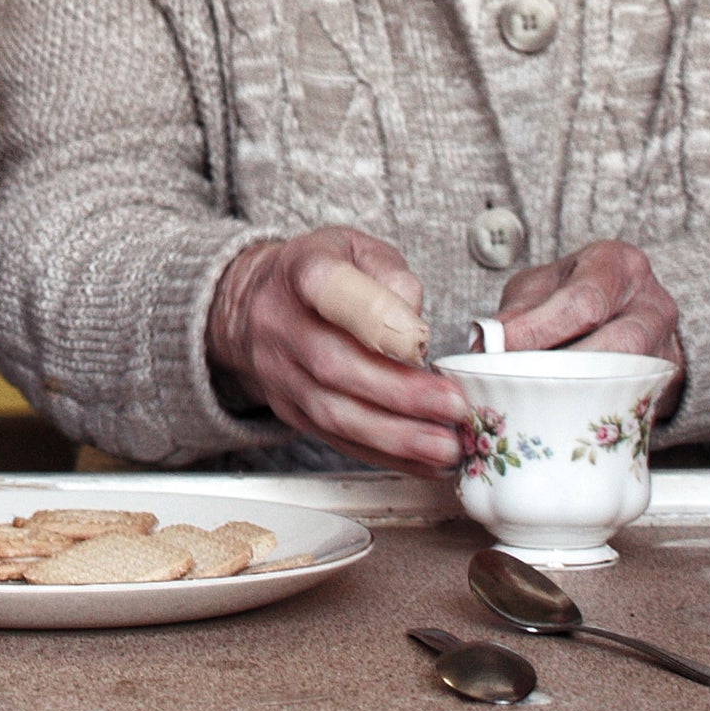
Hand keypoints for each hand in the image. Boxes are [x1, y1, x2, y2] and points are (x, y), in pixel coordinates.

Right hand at [203, 227, 471, 474]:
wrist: (257, 303)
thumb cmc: (324, 272)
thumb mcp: (358, 249)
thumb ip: (391, 275)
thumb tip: (413, 323)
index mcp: (302, 270)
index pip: (330, 289)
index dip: (373, 316)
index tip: (418, 342)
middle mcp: (280, 323)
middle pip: (334, 364)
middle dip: (400, 393)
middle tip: (452, 406)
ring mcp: (280, 372)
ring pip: (334, 412)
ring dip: (394, 435)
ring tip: (444, 446)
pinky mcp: (288, 409)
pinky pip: (336, 439)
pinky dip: (383, 455)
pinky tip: (422, 461)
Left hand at [493, 237, 687, 414]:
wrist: (618, 311)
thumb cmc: (571, 293)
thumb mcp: (540, 288)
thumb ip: (518, 311)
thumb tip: (487, 344)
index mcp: (619, 264)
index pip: (582, 301)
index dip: (539, 330)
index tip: (501, 350)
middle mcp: (653, 302)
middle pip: (617, 344)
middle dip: (562, 368)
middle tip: (518, 382)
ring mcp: (666, 345)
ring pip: (629, 378)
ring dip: (580, 392)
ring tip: (537, 400)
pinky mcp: (666, 383)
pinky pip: (632, 400)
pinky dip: (594, 407)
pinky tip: (562, 414)